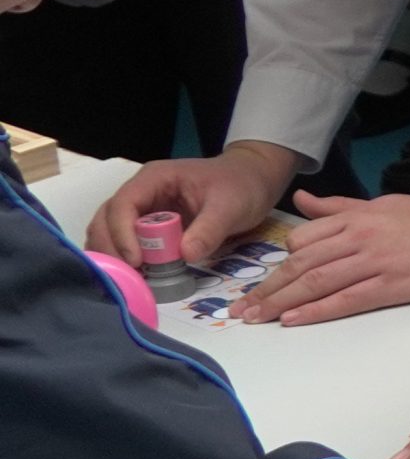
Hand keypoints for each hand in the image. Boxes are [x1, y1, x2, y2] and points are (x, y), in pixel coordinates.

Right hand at [86, 142, 298, 266]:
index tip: (136, 261)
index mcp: (155, 178)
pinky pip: (126, 242)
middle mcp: (141, 192)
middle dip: (111, 248)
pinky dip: (124, 259)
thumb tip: (185, 255)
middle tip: (125, 277)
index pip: (123, 204)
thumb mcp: (232, 205)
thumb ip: (209, 229)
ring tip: (127, 281)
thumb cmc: (242, 185)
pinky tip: (134, 277)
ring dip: (113, 256)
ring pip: (109, 232)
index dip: (122, 233)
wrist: (254, 180)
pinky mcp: (148, 226)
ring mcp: (142, 209)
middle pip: (106, 219)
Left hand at [231, 191, 409, 324]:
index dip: (278, 263)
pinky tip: (294, 320)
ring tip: (256, 318)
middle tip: (239, 310)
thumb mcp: (381, 204)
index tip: (260, 282)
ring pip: (317, 282)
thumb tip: (301, 201)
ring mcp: (375, 262)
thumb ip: (339, 208)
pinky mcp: (393, 285)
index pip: (303, 239)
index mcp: (356, 219)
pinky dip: (317, 310)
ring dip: (282, 302)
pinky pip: (347, 299)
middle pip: (302, 265)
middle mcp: (359, 238)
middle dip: (267, 288)